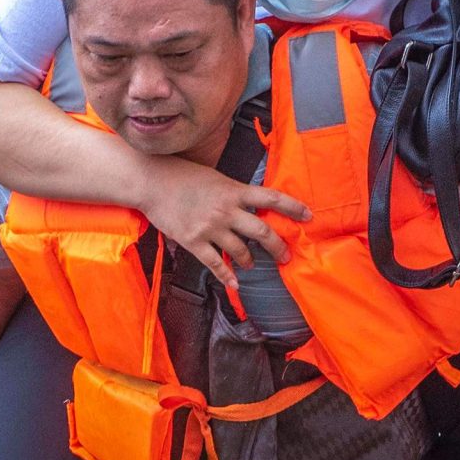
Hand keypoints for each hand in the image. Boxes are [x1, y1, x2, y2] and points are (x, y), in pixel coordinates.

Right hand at [146, 157, 310, 287]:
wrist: (151, 182)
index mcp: (233, 190)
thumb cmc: (182, 175)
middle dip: (278, 247)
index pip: (271, 198)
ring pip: (240, 251)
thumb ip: (233, 191)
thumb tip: (250, 202)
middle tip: (285, 256)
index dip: (293, 207)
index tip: (308, 216)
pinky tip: (235, 283)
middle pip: (262, 231)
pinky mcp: (193, 241)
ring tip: (251, 263)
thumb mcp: (215, 177)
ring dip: (249, 260)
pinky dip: (227, 276)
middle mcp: (226, 210)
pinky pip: (215, 264)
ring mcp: (210, 227)